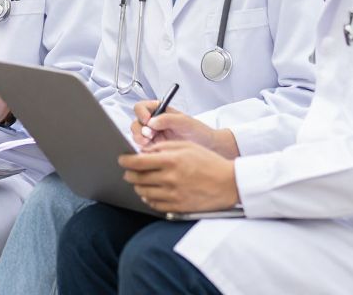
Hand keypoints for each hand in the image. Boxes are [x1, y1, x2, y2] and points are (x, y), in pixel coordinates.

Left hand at [119, 140, 238, 213]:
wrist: (230, 183)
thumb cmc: (208, 161)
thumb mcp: (186, 146)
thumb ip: (163, 147)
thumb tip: (143, 150)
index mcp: (170, 161)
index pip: (137, 162)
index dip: (125, 161)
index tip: (122, 160)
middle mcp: (170, 179)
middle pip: (137, 179)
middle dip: (129, 174)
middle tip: (129, 171)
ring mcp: (173, 195)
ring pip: (144, 193)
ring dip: (138, 187)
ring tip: (140, 182)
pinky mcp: (178, 207)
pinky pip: (155, 205)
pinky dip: (149, 199)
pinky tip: (150, 193)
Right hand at [131, 101, 239, 157]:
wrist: (207, 148)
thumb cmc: (198, 131)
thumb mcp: (185, 121)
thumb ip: (168, 119)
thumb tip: (151, 121)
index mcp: (159, 111)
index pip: (142, 107)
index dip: (141, 113)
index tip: (148, 120)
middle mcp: (153, 123)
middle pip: (136, 122)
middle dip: (139, 129)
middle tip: (148, 136)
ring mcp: (153, 136)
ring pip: (136, 135)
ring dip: (139, 139)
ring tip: (149, 145)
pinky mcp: (154, 149)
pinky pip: (142, 148)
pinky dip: (143, 150)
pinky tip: (150, 152)